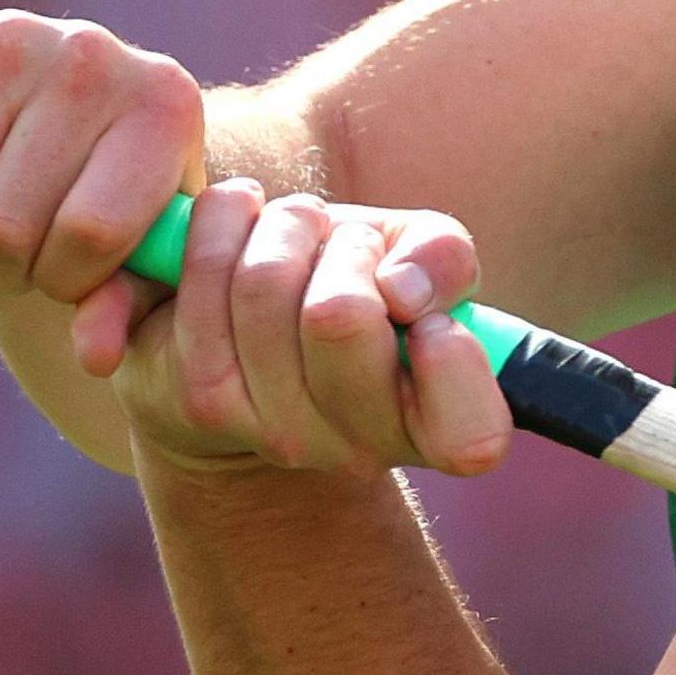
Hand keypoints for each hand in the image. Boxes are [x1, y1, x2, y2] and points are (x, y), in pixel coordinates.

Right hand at [0, 7, 205, 353]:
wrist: (68, 119)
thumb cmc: (115, 201)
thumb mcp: (139, 261)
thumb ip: (124, 309)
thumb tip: (91, 356)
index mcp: (164, 108)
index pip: (87, 234)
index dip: (64, 280)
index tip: (68, 271)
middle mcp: (93, 55)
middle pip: (4, 226)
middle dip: (4, 265)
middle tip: (16, 248)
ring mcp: (10, 35)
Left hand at [109, 181, 512, 479]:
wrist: (248, 336)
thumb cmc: (356, 287)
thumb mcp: (418, 261)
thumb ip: (443, 257)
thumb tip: (402, 287)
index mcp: (436, 430)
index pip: (472, 437)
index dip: (451, 358)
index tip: (420, 312)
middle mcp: (359, 452)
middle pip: (339, 314)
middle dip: (342, 243)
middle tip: (342, 249)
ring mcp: (275, 435)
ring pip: (264, 282)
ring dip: (279, 224)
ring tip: (288, 237)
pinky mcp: (203, 401)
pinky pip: (204, 273)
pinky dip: (221, 222)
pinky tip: (235, 232)